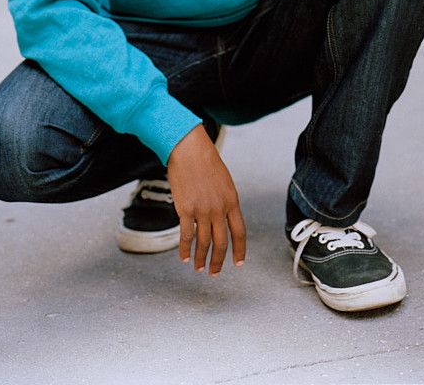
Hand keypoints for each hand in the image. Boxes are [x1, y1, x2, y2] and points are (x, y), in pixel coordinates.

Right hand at [167, 125, 245, 275]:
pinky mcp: (186, 209)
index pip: (239, 232)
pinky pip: (186, 235)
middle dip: (218, 261)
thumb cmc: (205, 161)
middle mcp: (219, 208)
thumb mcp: (224, 181)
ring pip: (204, 242)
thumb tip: (221, 219)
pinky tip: (184, 257)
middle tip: (214, 274)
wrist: (189, 149)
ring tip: (198, 268)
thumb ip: (225, 201)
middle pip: (221, 243)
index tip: (238, 263)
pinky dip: (185, 249)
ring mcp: (202, 210)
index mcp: (232, 200)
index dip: (239, 250)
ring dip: (201, 259)